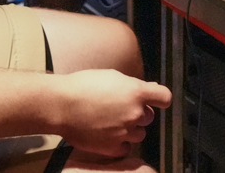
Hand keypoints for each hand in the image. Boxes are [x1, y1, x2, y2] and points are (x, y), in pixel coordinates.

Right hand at [53, 70, 171, 158]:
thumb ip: (132, 85)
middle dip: (139, 113)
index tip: (158, 100)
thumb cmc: (82, 86)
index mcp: (136, 92)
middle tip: (121, 108)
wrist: (61, 105)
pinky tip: (109, 135)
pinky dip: (121, 143)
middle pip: (149, 117)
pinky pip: (127, 148)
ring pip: (140, 134)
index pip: (164, 97)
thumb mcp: (111, 76)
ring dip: (131, 129)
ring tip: (112, 122)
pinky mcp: (112, 147)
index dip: (160, 98)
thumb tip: (147, 89)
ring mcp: (124, 132)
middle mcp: (134, 114)